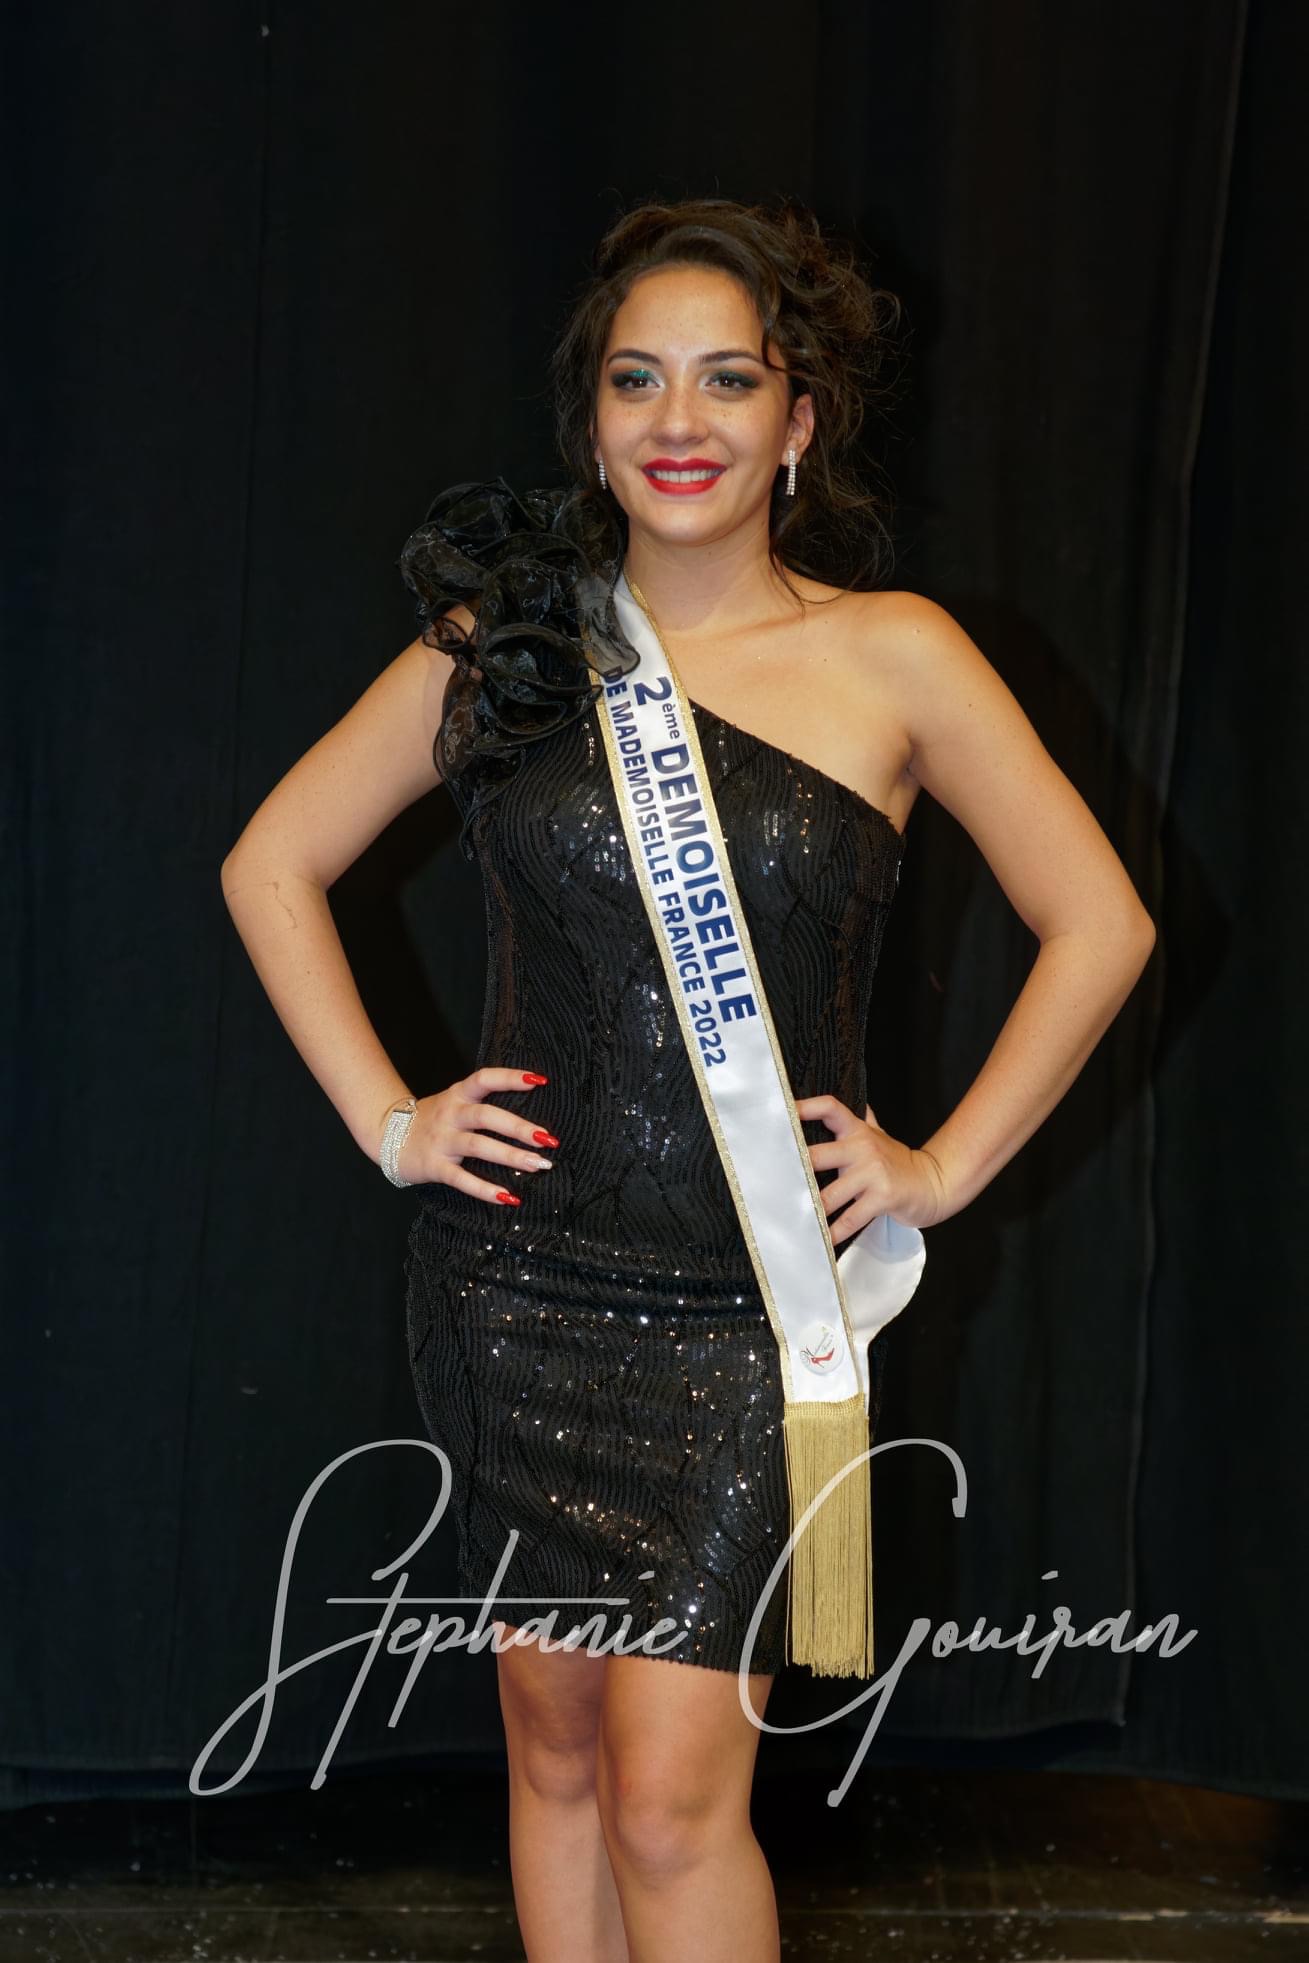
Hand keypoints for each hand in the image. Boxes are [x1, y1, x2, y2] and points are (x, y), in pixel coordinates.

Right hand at [393, 1067, 557, 1206]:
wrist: (388, 1135)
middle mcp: (451, 1114)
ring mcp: (442, 1140)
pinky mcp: (435, 1166)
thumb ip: (483, 1102)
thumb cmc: (434, 1120)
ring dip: (511, 1156)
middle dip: (520, 1128)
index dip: (511, 1077)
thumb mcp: (454, 1101)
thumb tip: (529, 1117)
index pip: (485, 1079)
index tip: (540, 1081)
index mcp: (458, 1094)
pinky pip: (462, 1178)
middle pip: (487, 1116)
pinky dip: (485, 1189)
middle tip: (549, 1139)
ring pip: (479, 1146)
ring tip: (539, 1165)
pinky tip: (508, 1197)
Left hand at [794, 1094, 946, 1237]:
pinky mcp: (882, 1198)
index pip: (830, 1109)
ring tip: (789, 1219)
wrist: (934, 1183)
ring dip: (809, 1211)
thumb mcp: (879, 1136)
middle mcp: (863, 1148)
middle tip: (770, 1184)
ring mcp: (872, 1173)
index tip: (783, 1112)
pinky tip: (821, 1241)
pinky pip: (849, 1218)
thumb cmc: (898, 1162)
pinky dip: (833, 1233)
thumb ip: (859, 1121)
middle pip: (817, 1156)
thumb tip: (834, 1106)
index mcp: (858, 1130)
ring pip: (828, 1195)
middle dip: (793, 1173)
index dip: (805, 1107)